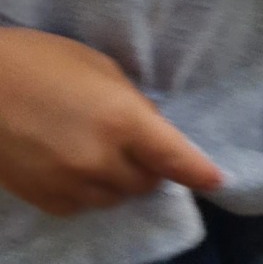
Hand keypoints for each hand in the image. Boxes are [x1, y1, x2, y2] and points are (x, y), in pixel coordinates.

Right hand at [0, 29, 222, 215]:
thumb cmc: (39, 61)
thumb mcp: (100, 69)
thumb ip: (132, 104)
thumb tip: (152, 130)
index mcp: (122, 119)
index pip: (174, 158)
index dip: (198, 172)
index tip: (216, 180)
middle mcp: (99, 158)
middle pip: (145, 182)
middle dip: (150, 167)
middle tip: (140, 147)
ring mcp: (67, 182)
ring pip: (113, 198)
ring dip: (119, 181)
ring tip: (104, 154)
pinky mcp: (39, 196)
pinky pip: (79, 207)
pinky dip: (86, 193)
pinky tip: (75, 168)